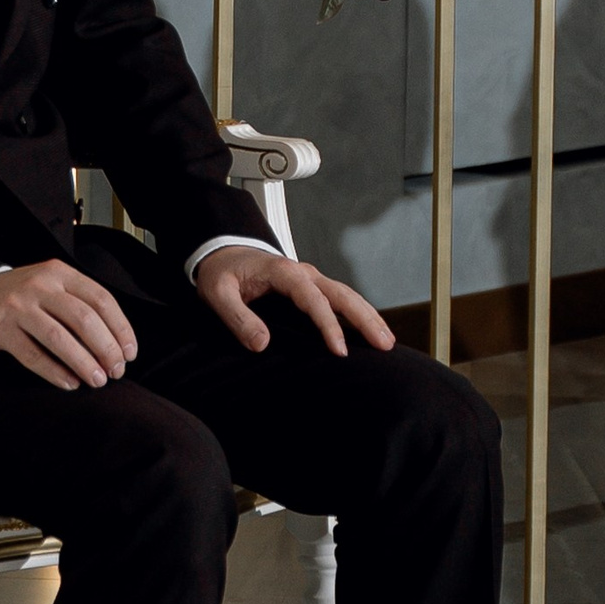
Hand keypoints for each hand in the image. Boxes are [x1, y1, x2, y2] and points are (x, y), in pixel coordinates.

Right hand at [0, 261, 138, 391]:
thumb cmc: (23, 298)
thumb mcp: (51, 287)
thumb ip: (79, 304)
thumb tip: (115, 343)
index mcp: (59, 273)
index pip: (101, 299)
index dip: (120, 328)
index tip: (130, 353)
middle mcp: (39, 286)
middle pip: (83, 318)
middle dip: (106, 349)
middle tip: (116, 371)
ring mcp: (17, 307)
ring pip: (59, 337)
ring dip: (83, 362)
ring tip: (98, 381)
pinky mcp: (0, 329)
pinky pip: (32, 354)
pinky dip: (54, 371)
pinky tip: (70, 383)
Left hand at [194, 246, 394, 357]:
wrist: (222, 253)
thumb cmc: (221, 272)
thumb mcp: (217, 293)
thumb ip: (237, 317)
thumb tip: (261, 344)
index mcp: (282, 271)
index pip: (312, 298)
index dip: (327, 324)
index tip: (339, 349)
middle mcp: (302, 273)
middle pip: (341, 294)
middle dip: (364, 319)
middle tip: (383, 345)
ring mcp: (310, 279)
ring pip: (347, 295)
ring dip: (368, 316)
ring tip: (387, 342)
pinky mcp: (312, 287)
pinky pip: (340, 299)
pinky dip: (359, 313)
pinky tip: (371, 331)